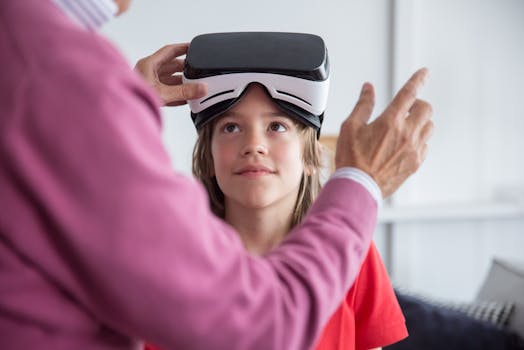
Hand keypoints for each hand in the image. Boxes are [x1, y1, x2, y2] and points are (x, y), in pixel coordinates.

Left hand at [134, 43, 206, 105]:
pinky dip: (177, 93)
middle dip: (186, 69)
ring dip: (182, 83)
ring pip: (170, 79)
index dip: (183, 48)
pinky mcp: (150, 94)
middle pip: (171, 66)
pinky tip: (186, 98)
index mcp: (148, 64)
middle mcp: (148, 71)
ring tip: (195, 86)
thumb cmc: (134, 98)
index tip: (194, 47)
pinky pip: (167, 91)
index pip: (169, 51)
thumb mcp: (163, 94)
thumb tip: (201, 88)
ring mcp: (149, 83)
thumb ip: (184, 92)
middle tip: (198, 71)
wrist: (122, 114)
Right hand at [335, 68, 433, 197]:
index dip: (418, 79)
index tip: (424, 73)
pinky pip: (426, 146)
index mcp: (390, 121)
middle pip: (426, 109)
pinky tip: (406, 144)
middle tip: (407, 108)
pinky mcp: (415, 163)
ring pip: (429, 127)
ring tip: (407, 126)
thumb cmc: (352, 159)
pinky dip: (420, 140)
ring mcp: (413, 149)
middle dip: (418, 104)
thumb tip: (368, 89)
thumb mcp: (350, 127)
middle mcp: (407, 133)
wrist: (358, 187)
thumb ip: (363, 105)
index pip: (409, 92)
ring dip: (421, 122)